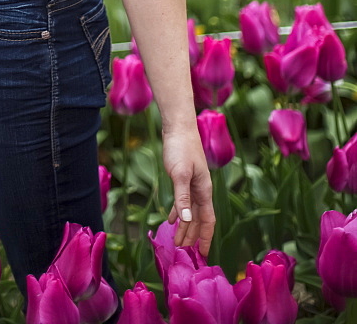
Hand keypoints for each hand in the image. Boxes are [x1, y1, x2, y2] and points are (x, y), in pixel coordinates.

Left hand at [163, 127, 214, 257]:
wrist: (178, 126)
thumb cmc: (181, 147)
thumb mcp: (180, 173)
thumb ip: (182, 197)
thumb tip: (186, 221)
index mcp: (204, 190)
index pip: (208, 220)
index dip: (206, 238)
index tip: (203, 254)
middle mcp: (200, 189)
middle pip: (198, 219)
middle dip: (192, 236)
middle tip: (183, 251)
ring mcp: (192, 183)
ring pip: (190, 211)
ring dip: (185, 226)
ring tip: (178, 240)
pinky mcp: (183, 177)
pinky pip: (183, 200)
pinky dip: (178, 211)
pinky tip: (172, 219)